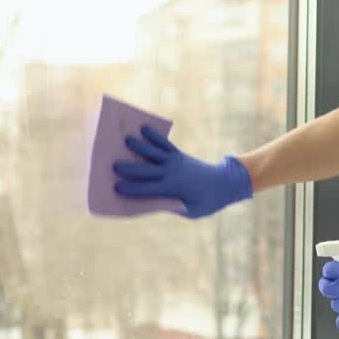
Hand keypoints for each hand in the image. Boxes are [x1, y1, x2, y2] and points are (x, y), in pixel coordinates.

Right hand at [112, 125, 252, 218]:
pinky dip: (154, 136)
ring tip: (126, 138)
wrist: (226, 183)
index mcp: (173, 189)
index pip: (148, 190)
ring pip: (154, 152)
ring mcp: (175, 161)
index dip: (132, 189)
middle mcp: (172, 172)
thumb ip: (171, 205)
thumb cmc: (206, 201)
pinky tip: (143, 127)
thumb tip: (149, 201)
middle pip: (147, 170)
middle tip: (113, 165)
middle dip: (130, 168)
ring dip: (140, 146)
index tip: (116, 187)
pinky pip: (164, 144)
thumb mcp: (190, 210)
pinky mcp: (178, 154)